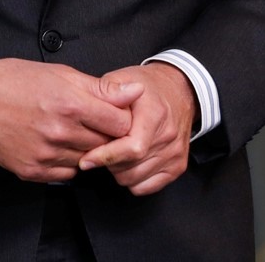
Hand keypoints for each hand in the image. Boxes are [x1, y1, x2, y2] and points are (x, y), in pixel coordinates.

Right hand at [0, 58, 141, 182]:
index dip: (120, 118)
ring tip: (68, 130)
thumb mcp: (59, 74)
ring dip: (85, 149)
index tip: (111, 114)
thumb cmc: (14, 81)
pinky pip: (67, 173)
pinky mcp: (33, 171)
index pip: (122, 124)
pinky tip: (53, 143)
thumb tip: (136, 92)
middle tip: (89, 122)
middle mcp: (59, 132)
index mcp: (69, 104)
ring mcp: (45, 155)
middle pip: (107, 145)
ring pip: (88, 161)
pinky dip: (66, 161)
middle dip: (104, 135)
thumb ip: (101, 88)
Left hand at [78, 62, 195, 194]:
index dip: (105, 156)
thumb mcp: (120, 78)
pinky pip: (148, 187)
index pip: (132, 148)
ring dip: (118, 171)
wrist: (178, 90)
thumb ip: (104, 93)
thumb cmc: (146, 86)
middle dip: (107, 163)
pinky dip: (133, 180)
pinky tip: (126, 164)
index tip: (86, 159)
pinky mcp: (178, 166)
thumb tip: (89, 109)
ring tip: (112, 153)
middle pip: (131, 168)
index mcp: (154, 115)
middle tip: (97, 151)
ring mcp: (175, 154)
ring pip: (136, 180)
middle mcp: (168, 136)